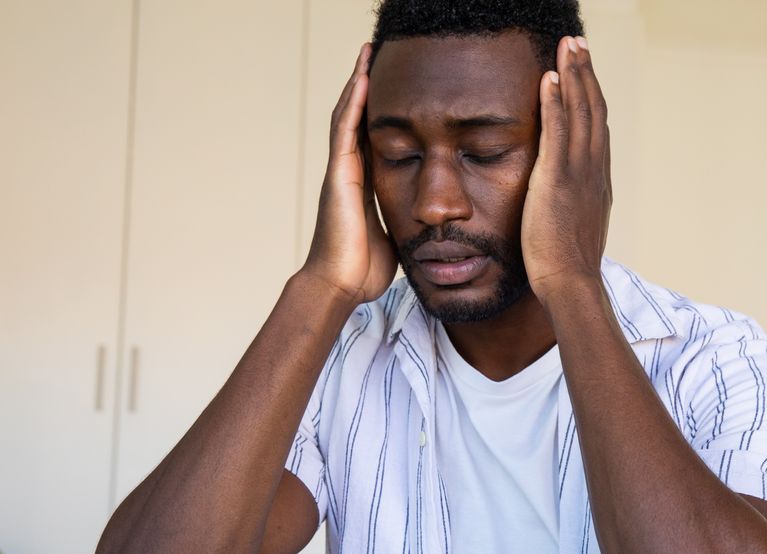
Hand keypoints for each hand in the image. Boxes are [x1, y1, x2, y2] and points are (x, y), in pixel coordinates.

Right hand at [303, 44, 396, 305]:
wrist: (342, 286)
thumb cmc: (365, 270)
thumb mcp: (396, 237)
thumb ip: (405, 222)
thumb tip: (427, 223)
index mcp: (365, 185)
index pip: (375, 137)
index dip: (382, 111)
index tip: (397, 87)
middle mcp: (350, 172)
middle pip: (358, 119)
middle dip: (367, 87)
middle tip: (378, 55)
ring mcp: (341, 172)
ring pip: (349, 116)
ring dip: (359, 83)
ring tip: (369, 53)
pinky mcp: (339, 176)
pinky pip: (345, 131)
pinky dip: (354, 103)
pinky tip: (364, 79)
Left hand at [520, 36, 611, 303]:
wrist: (570, 282)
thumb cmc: (568, 264)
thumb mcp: (577, 225)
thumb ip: (577, 203)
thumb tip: (572, 199)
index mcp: (597, 179)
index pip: (597, 127)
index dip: (592, 95)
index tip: (585, 71)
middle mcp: (594, 170)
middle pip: (594, 110)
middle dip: (586, 73)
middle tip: (578, 43)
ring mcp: (578, 173)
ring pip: (580, 113)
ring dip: (574, 75)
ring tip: (567, 46)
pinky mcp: (558, 180)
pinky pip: (558, 133)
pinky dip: (556, 103)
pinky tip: (550, 78)